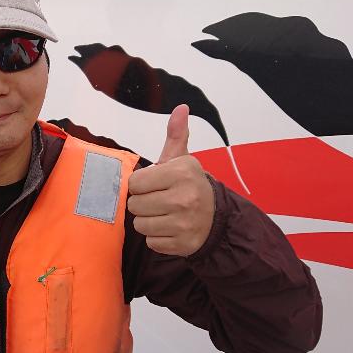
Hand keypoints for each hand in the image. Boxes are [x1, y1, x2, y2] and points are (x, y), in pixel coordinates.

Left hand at [127, 105, 214, 255]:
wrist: (217, 217)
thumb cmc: (190, 186)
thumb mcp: (183, 160)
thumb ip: (176, 135)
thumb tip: (181, 108)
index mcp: (181, 173)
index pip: (134, 183)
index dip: (140, 185)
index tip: (153, 185)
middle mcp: (183, 198)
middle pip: (134, 205)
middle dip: (143, 203)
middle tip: (158, 200)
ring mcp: (184, 223)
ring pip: (140, 225)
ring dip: (148, 221)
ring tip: (164, 214)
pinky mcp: (183, 244)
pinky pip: (151, 242)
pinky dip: (157, 238)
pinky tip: (170, 228)